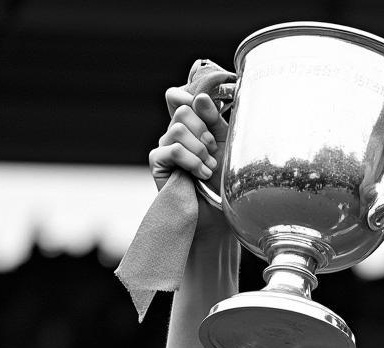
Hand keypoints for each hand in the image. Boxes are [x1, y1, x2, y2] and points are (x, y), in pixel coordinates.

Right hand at [150, 90, 228, 234]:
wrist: (218, 214)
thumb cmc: (224, 182)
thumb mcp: (225, 145)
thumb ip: (214, 120)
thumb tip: (199, 98)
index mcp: (190, 127)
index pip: (178, 98)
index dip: (190, 99)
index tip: (210, 120)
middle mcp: (174, 134)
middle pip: (182, 110)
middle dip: (204, 131)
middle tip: (213, 152)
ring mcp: (164, 147)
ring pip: (177, 129)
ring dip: (200, 150)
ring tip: (209, 168)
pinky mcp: (158, 163)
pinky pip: (173, 149)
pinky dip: (191, 161)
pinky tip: (201, 175)